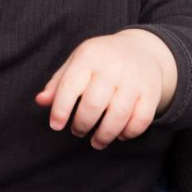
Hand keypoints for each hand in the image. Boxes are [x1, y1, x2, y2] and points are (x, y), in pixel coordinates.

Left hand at [34, 29, 177, 149]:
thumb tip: (40, 101)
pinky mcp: (151, 92)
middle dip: (82, 125)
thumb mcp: (77, 62)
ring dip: (104, 136)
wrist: (142, 49)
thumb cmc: (101, 60)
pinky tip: (119, 135)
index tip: (56, 125)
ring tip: (96, 141)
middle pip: (93, 105)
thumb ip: (58, 83)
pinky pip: (141, 120)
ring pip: (118, 116)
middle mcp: (113, 66)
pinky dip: (128, 133)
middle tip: (77, 131)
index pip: (70, 86)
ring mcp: (134, 79)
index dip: (60, 110)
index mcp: (89, 56)